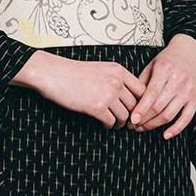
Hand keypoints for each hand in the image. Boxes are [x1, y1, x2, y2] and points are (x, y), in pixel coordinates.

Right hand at [15, 51, 146, 128]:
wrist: (54, 73)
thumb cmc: (74, 72)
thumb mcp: (101, 69)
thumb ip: (116, 80)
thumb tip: (130, 98)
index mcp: (118, 70)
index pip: (142, 90)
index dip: (141, 103)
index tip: (136, 110)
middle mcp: (116, 81)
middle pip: (135, 105)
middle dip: (132, 116)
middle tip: (128, 122)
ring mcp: (107, 94)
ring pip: (125, 116)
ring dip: (120, 123)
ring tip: (115, 124)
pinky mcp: (97, 107)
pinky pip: (111, 122)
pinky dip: (109, 126)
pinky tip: (103, 124)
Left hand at [127, 34, 195, 138]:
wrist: (190, 53)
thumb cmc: (168, 60)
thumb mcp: (151, 65)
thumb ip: (142, 82)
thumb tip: (131, 102)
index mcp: (164, 70)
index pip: (151, 94)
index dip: (141, 109)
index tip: (132, 119)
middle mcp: (178, 80)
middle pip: (159, 107)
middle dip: (144, 119)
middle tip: (133, 125)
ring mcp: (188, 91)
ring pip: (169, 114)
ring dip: (154, 125)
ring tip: (143, 128)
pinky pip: (186, 118)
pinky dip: (176, 129)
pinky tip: (165, 134)